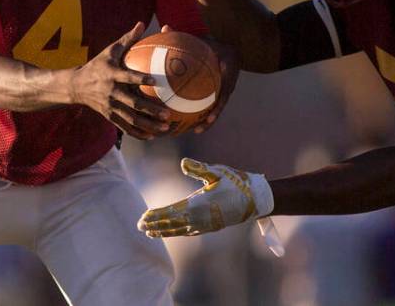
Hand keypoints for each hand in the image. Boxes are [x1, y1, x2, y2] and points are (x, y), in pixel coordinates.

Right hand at [70, 22, 171, 139]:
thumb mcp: (110, 51)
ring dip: (148, 125)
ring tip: (165, 128)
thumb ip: (127, 39)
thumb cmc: (98, 65)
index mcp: (112, 75)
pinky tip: (152, 136)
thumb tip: (142, 23)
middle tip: (168, 114)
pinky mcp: (109, 116)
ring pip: (131, 119)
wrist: (76, 86)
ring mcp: (110, 107)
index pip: (127, 77)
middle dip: (150, 110)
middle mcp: (111, 92)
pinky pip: (125, 127)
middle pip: (132, 103)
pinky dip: (138, 133)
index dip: (140, 78)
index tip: (155, 80)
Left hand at [138, 158, 272, 236]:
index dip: (156, 216)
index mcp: (199, 205)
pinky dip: (177, 232)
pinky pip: (189, 232)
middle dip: (155, 225)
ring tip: (150, 232)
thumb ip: (199, 168)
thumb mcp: (217, 172)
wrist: (255, 199)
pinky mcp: (211, 227)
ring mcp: (206, 225)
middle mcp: (200, 218)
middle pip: (172, 224)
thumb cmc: (236, 182)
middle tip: (139, 226)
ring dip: (164, 231)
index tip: (143, 217)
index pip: (171, 212)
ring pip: (180, 230)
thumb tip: (183, 162)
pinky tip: (172, 231)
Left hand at [158, 25, 238, 133]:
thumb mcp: (201, 39)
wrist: (230, 47)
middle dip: (212, 117)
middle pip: (222, 103)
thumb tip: (164, 27)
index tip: (208, 112)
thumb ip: (183, 37)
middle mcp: (229, 83)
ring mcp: (227, 90)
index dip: (216, 102)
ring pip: (219, 108)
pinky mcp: (223, 93)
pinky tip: (194, 122)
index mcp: (227, 70)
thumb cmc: (211, 43)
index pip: (224, 88)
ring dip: (209, 121)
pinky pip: (214, 105)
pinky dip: (206, 113)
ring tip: (196, 131)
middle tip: (199, 128)